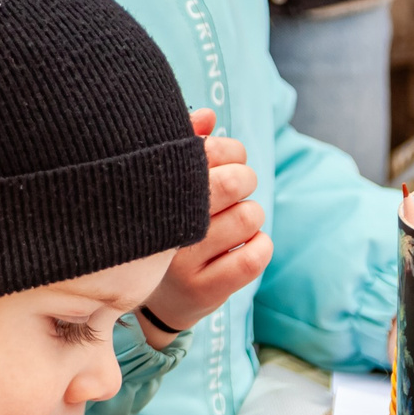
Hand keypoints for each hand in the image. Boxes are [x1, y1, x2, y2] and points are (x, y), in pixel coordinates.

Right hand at [140, 110, 270, 338]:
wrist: (155, 298)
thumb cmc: (167, 226)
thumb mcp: (167, 185)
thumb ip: (186, 147)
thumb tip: (208, 116)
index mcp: (151, 191)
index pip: (207, 152)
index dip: (230, 151)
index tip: (226, 162)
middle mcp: (162, 227)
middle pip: (233, 182)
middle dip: (246, 179)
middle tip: (238, 188)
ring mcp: (181, 263)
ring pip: (249, 217)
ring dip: (252, 216)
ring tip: (234, 223)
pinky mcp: (203, 291)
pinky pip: (254, 257)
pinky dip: (261, 246)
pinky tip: (245, 246)